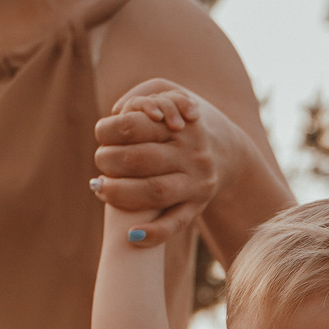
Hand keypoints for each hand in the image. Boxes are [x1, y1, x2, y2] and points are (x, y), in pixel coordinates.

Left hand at [95, 79, 215, 246]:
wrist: (229, 153)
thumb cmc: (185, 121)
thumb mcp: (169, 93)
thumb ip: (140, 98)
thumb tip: (116, 115)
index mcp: (180, 125)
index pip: (132, 126)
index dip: (108, 131)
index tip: (103, 134)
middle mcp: (191, 154)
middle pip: (140, 159)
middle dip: (109, 161)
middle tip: (100, 161)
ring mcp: (196, 182)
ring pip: (155, 191)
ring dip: (120, 193)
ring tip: (99, 188)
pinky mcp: (197, 206)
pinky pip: (175, 223)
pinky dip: (154, 233)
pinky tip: (133, 235)